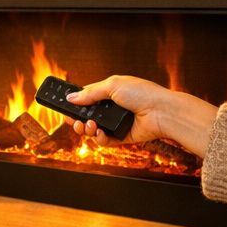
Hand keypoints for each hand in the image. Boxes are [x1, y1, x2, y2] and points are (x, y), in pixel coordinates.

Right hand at [66, 75, 217, 156]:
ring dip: (86, 129)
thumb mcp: (113, 85)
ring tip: (90, 126)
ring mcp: (116, 123)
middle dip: (77, 120)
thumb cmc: (142, 94)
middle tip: (74, 121)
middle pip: (86, 117)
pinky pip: (104, 141)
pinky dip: (100, 139)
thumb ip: (90, 93)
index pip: (86, 99)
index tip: (64, 107)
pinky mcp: (121, 137)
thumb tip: (70, 98)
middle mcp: (112, 109)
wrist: (162, 112)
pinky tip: (101, 133)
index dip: (74, 104)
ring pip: (92, 130)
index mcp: (109, 93)